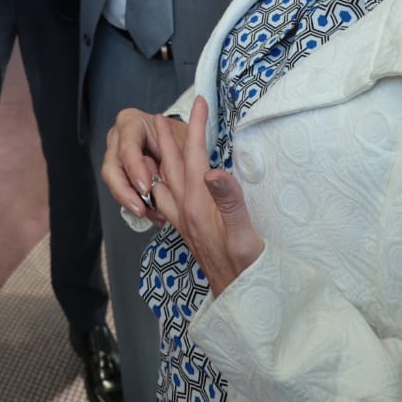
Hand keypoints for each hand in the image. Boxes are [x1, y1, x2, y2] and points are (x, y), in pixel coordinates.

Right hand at [101, 107, 188, 222]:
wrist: (182, 144)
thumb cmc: (184, 136)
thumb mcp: (190, 141)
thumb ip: (198, 156)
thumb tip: (213, 176)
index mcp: (132, 123)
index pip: (128, 147)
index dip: (135, 168)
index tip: (146, 188)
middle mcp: (118, 137)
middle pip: (112, 167)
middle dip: (125, 191)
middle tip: (142, 209)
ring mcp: (115, 155)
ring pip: (113, 183)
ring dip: (129, 200)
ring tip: (149, 213)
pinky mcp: (120, 173)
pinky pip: (121, 192)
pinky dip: (135, 203)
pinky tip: (153, 214)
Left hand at [150, 97, 263, 295]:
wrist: (239, 299)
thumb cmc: (247, 268)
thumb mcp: (244, 234)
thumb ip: (229, 201)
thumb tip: (213, 169)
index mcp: (198, 205)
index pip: (194, 156)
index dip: (197, 128)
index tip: (200, 102)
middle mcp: (185, 210)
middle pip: (172, 166)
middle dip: (167, 137)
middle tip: (159, 115)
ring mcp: (184, 221)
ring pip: (164, 182)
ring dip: (160, 160)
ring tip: (155, 145)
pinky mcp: (187, 231)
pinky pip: (167, 200)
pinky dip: (163, 183)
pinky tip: (165, 185)